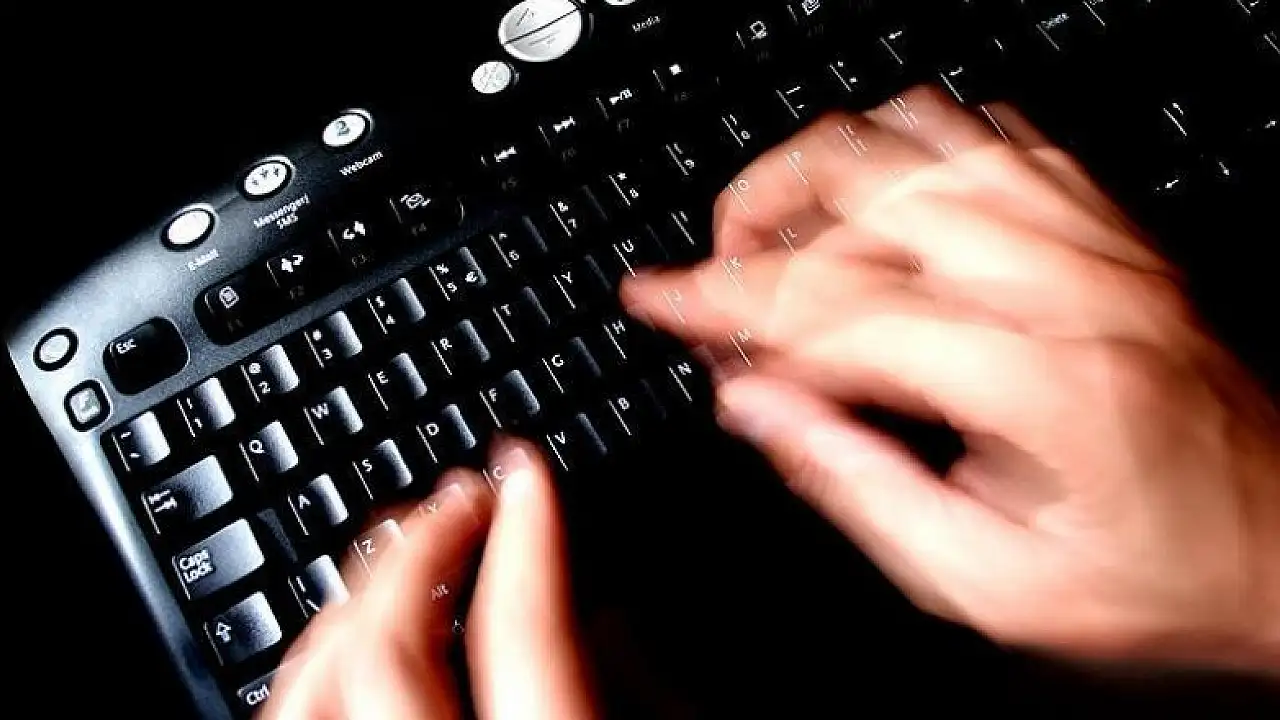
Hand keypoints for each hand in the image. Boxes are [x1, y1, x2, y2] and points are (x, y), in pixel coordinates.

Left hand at [264, 441, 597, 718]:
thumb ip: (622, 688)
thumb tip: (606, 616)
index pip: (516, 631)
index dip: (525, 536)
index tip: (525, 472)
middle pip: (389, 639)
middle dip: (422, 544)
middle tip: (465, 494)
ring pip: (318, 669)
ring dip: (362, 589)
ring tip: (407, 546)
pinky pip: (290, 708)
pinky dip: (322, 648)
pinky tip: (352, 628)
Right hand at [625, 86, 1279, 672]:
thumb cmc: (1161, 576)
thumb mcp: (990, 582)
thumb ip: (857, 486)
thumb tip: (756, 408)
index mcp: (1036, 378)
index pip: (832, 304)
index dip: (720, 300)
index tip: (655, 300)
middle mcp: (1068, 283)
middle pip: (866, 179)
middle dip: (756, 211)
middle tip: (714, 269)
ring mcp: (1095, 241)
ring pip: (922, 132)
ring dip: (824, 166)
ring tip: (779, 223)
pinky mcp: (1111, 226)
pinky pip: (994, 133)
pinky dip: (911, 147)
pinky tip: (882, 197)